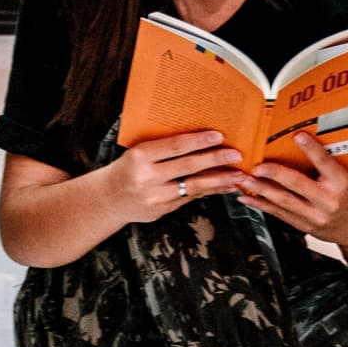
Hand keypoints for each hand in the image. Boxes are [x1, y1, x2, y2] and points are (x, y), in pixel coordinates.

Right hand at [107, 130, 246, 222]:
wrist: (109, 199)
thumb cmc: (128, 168)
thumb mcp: (138, 152)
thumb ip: (163, 147)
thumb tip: (200, 139)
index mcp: (141, 156)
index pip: (175, 146)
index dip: (199, 141)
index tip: (219, 136)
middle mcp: (148, 177)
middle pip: (189, 166)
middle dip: (216, 159)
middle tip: (236, 154)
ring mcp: (156, 197)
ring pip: (194, 186)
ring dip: (220, 180)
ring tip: (239, 175)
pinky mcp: (163, 210)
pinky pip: (191, 198)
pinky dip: (210, 191)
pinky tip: (225, 186)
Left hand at [237, 132, 347, 245]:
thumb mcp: (346, 176)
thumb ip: (327, 163)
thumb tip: (303, 140)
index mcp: (341, 183)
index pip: (325, 162)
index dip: (311, 149)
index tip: (298, 136)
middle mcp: (328, 200)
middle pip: (298, 185)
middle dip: (275, 175)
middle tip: (258, 167)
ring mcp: (315, 216)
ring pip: (284, 202)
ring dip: (262, 190)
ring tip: (245, 181)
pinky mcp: (305, 226)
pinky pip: (279, 215)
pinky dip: (261, 205)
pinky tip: (247, 198)